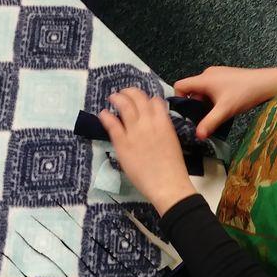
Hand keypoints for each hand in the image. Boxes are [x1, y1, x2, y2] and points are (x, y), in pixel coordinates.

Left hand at [98, 88, 195, 216]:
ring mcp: (134, 131)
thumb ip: (163, 129)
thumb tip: (155, 124)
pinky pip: (112, 124)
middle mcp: (148, 122)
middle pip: (138, 97)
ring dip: (117, 98)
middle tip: (124, 93)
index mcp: (164, 122)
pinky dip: (106, 116)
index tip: (142, 101)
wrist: (167, 184)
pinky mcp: (122, 142)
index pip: (155, 101)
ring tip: (113, 97)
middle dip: (130, 92)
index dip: (147, 99)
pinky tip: (103, 114)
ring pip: (124, 105)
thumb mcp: (172, 141)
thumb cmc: (173, 168)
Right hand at [174, 64, 276, 139]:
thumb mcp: (225, 111)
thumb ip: (209, 123)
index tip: (185, 113)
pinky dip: (213, 98)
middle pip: (191, 89)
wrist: (267, 83)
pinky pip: (212, 88)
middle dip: (194, 104)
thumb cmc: (244, 93)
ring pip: (202, 90)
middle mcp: (208, 74)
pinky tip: (223, 107)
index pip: (180, 85)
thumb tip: (197, 136)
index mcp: (203, 79)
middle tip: (201, 118)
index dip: (178, 99)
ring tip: (214, 114)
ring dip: (205, 102)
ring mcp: (218, 74)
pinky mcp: (226, 77)